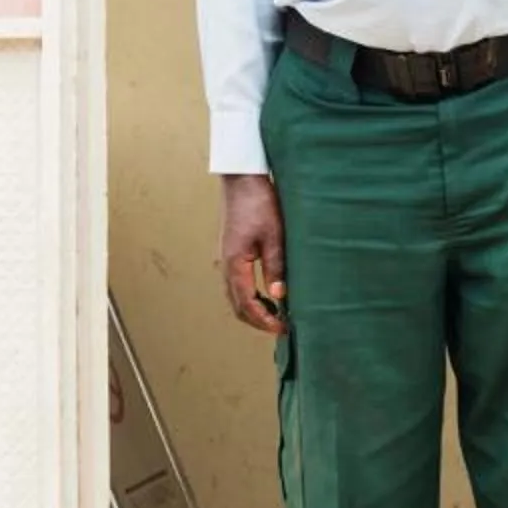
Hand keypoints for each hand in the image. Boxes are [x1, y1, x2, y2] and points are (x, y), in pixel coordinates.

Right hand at [220, 174, 287, 332]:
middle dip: (257, 320)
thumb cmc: (259, 203)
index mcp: (235, 263)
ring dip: (252, 309)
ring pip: (234, 296)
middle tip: (280, 326)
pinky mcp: (230, 252)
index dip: (264, 320)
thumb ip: (276, 266)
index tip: (282, 328)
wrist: (242, 179)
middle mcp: (226, 265)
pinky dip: (248, 296)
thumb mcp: (274, 235)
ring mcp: (225, 259)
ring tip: (275, 314)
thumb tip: (280, 296)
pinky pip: (235, 284)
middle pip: (237, 305)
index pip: (246, 304)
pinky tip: (265, 293)